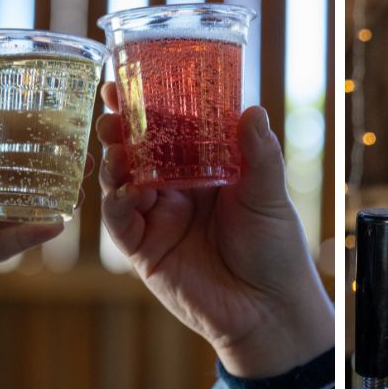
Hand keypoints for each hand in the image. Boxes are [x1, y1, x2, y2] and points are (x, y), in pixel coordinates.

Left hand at [0, 126, 68, 318]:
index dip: (25, 131)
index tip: (59, 124)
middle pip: (12, 175)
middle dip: (47, 169)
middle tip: (83, 161)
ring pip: (15, 210)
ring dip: (46, 204)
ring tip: (78, 196)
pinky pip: (3, 245)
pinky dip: (28, 236)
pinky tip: (53, 226)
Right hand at [96, 83, 333, 377]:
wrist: (269, 310)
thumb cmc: (275, 248)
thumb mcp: (268, 195)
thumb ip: (258, 155)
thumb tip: (253, 109)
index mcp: (205, 169)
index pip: (172, 129)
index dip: (153, 105)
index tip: (135, 78)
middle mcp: (177, 190)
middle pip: (139, 151)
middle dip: (122, 126)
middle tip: (112, 104)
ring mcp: (158, 219)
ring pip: (122, 181)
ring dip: (114, 158)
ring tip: (114, 138)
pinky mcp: (145, 251)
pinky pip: (121, 223)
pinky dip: (116, 202)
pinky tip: (122, 186)